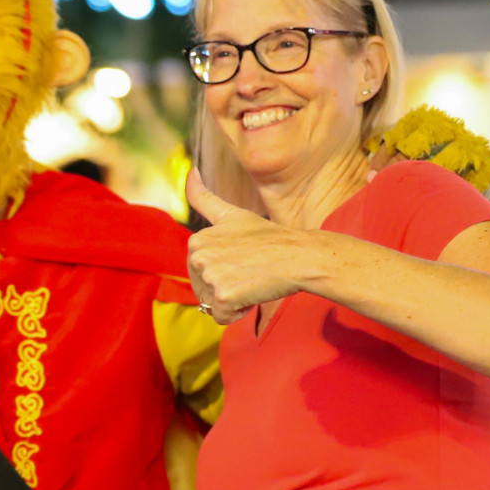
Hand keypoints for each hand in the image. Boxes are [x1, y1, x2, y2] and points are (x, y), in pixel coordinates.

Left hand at [184, 169, 311, 324]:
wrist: (299, 255)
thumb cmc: (269, 237)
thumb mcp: (232, 214)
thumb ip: (204, 198)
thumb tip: (190, 172)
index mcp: (196, 240)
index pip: (199, 271)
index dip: (222, 270)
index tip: (242, 258)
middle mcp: (198, 256)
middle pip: (202, 290)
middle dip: (224, 287)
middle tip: (249, 272)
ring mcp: (210, 275)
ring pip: (211, 304)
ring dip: (232, 300)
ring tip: (253, 281)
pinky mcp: (222, 295)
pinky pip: (221, 317)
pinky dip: (238, 313)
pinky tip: (254, 294)